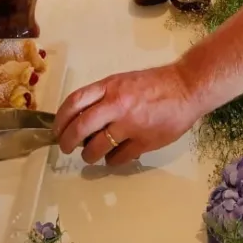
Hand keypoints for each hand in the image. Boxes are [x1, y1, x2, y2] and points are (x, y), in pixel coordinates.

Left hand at [54, 63, 200, 166]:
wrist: (186, 88)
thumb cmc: (154, 83)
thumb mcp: (123, 81)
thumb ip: (104, 96)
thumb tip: (82, 119)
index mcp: (110, 86)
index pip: (75, 102)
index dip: (61, 119)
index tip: (57, 130)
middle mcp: (117, 104)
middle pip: (81, 127)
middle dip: (67, 141)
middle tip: (65, 148)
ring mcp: (130, 124)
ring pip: (97, 148)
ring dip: (88, 155)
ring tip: (90, 156)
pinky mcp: (144, 142)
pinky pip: (118, 158)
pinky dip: (111, 161)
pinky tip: (113, 157)